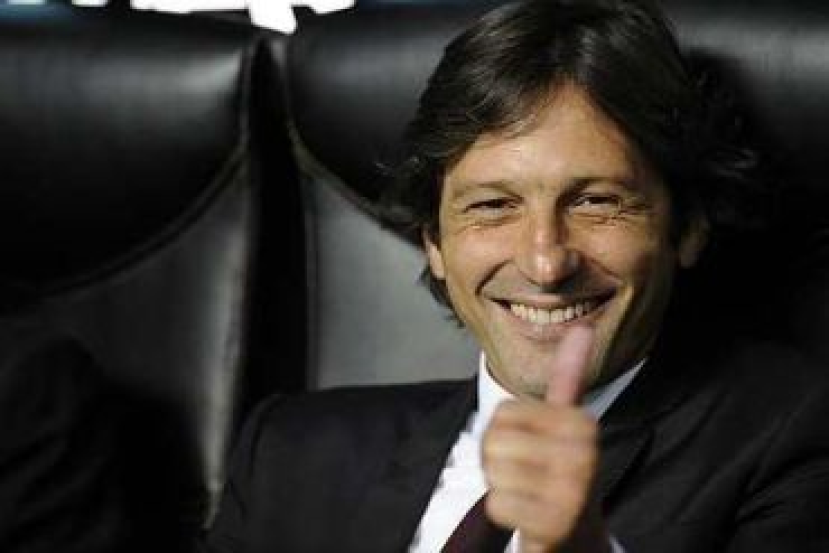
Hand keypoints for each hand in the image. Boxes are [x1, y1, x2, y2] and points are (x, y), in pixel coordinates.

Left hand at [482, 326, 610, 552]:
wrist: (577, 537)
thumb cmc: (562, 473)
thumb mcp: (568, 425)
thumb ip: (570, 377)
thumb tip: (583, 328)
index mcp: (582, 424)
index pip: (502, 413)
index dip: (503, 431)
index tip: (531, 447)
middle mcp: (584, 455)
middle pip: (494, 441)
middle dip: (496, 461)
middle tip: (523, 475)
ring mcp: (573, 492)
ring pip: (494, 472)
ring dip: (499, 487)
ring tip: (525, 493)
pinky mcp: (556, 525)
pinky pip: (498, 505)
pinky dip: (504, 512)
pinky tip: (527, 515)